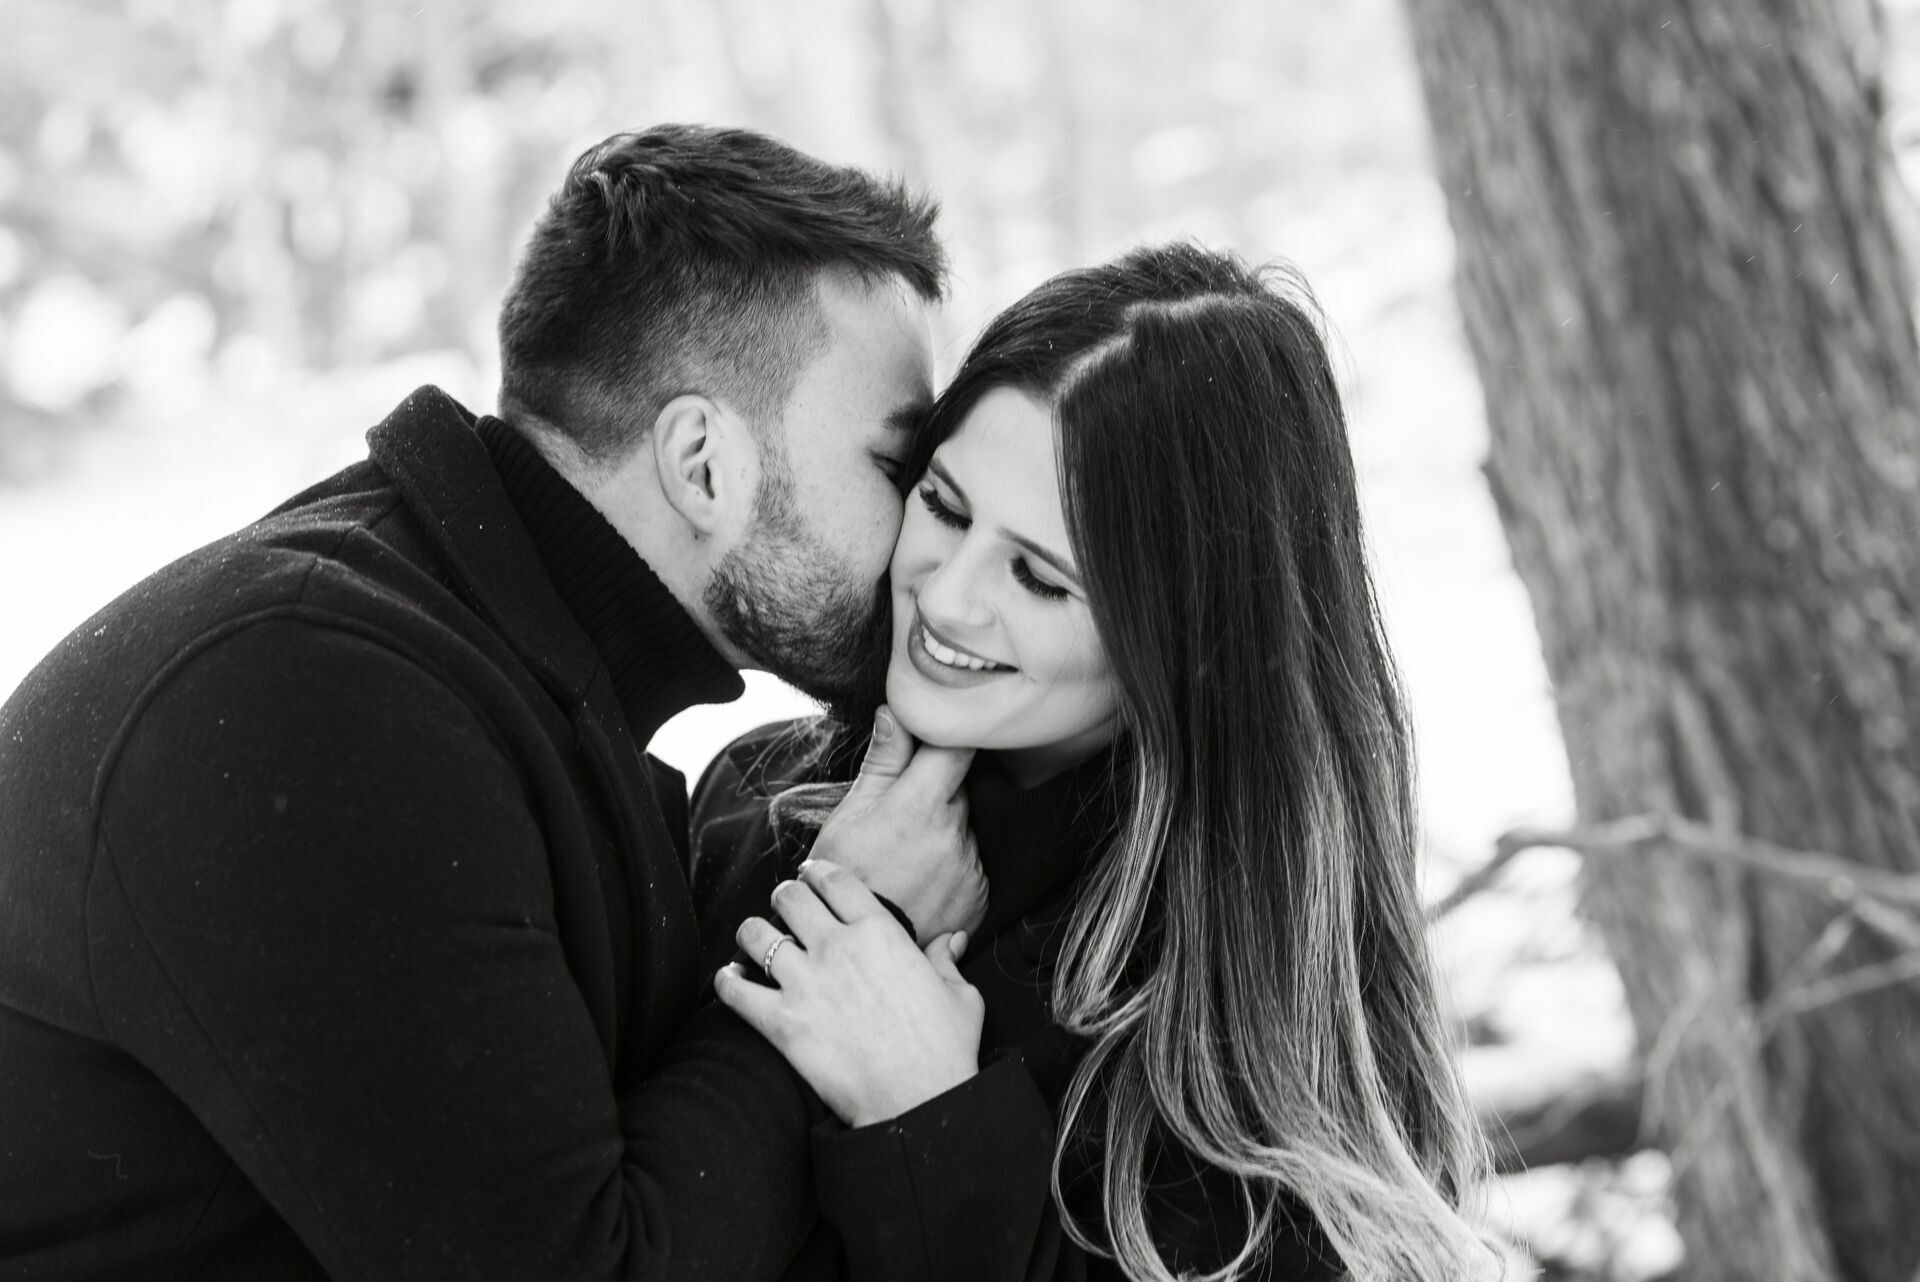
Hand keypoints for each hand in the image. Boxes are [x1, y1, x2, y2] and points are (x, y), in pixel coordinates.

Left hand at [716, 860, 984, 1127]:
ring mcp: (805, 983)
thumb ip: (946, 960)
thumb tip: (952, 939)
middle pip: (789, 897)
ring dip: (753, 934)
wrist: (916, 1103)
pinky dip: (727, 981)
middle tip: (785, 908)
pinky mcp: (781, 1022)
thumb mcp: (960, 996)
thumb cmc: (944, 1050)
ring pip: (755, 934)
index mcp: (880, 932)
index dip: (818, 872)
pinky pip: (735, 990)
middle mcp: (837, 947)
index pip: (835, 880)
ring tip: (756, 942)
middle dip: (784, 897)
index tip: (811, 876)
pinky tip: (732, 979)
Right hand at [809, 707, 985, 942]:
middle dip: (935, 794)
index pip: (958, 748)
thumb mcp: (850, 815)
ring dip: (945, 834)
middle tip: (901, 820)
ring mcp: (971, 868)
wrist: (855, 948)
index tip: (935, 744)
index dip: (949, 740)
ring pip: (965, 830)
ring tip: (907, 860)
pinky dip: (953, 868)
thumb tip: (896, 712)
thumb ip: (883, 762)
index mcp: (920, 806)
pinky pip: (972, 866)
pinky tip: (922, 883)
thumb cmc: (843, 878)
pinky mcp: (979, 898)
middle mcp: (955, 834)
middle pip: (958, 791)